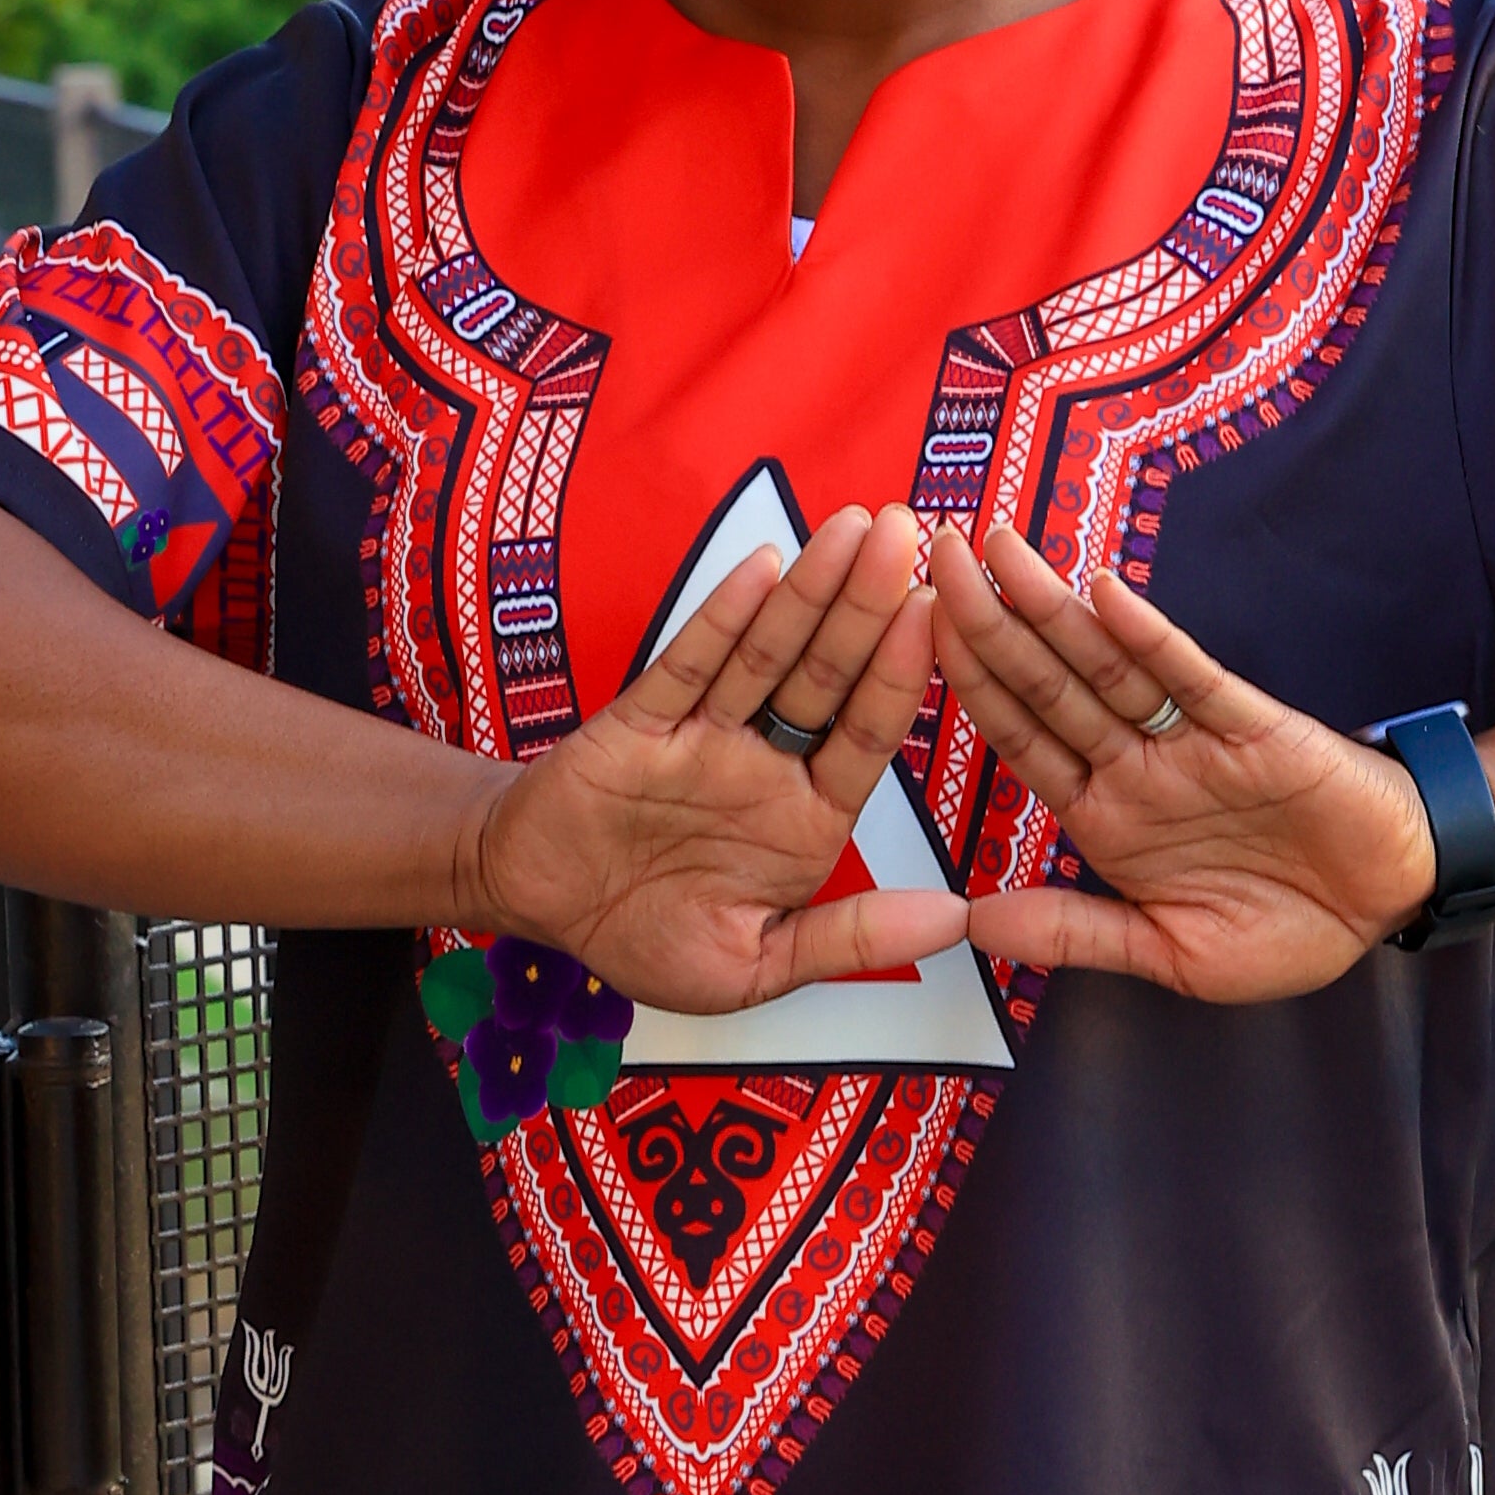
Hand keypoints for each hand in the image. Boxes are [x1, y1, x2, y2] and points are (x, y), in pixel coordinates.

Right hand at [468, 504, 963, 1013]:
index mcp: (806, 820)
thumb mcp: (756, 967)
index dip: (901, 676)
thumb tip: (956, 921)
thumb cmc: (649, 939)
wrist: (538, 908)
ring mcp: (703, 735)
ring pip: (766, 654)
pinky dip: (723, 618)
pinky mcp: (640, 720)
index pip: (865, 737)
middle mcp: (764, 765)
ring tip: (856, 527)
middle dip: (868, 606)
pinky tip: (763, 568)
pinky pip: (687, 664)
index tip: (939, 614)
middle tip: (908, 534)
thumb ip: (851, 939)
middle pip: (828, 676)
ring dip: (810, 591)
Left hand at [932, 525, 1441, 1001]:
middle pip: (1045, 684)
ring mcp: (1189, 740)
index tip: (905, 630)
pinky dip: (1150, 639)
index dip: (966, 686)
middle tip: (932, 554)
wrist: (1391, 898)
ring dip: (1049, 608)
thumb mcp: (1172, 954)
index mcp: (1104, 816)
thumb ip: (1078, 934)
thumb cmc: (1287, 927)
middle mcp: (1135, 766)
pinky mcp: (1252, 725)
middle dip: (986, 621)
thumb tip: (976, 926)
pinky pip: (1190, 678)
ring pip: (1104, 665)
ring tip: (996, 549)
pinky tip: (1106, 595)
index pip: (1019, 739)